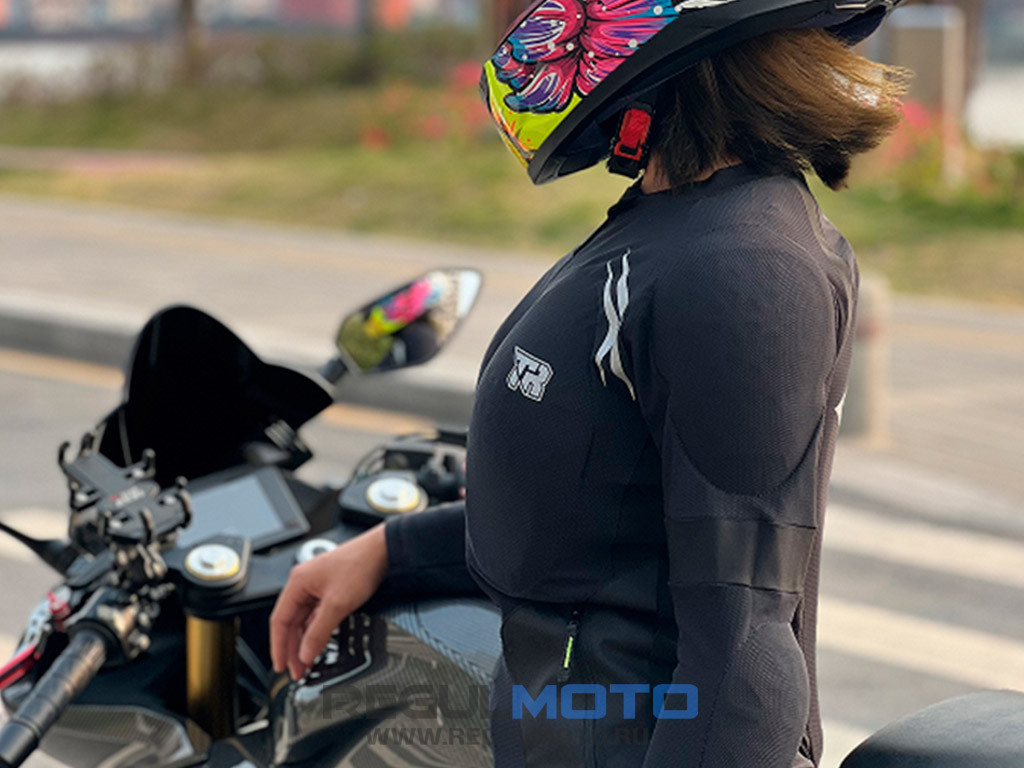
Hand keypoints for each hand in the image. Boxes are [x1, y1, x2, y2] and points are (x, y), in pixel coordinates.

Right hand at [270, 523, 387, 680]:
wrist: (383, 551)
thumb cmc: (360, 565)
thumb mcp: (338, 604)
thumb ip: (319, 632)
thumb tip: (305, 654)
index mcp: (298, 583)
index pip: (279, 621)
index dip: (278, 646)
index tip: (281, 666)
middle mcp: (304, 583)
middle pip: (291, 622)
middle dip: (292, 648)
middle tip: (297, 671)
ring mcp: (317, 586)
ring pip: (304, 620)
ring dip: (305, 641)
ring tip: (308, 662)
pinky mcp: (330, 589)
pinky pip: (316, 615)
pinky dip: (316, 631)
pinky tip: (319, 643)